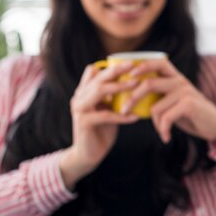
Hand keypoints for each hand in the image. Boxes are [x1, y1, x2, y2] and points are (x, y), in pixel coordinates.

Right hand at [60, 62, 139, 188]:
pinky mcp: (83, 123)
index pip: (94, 71)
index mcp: (83, 92)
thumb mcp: (108, 109)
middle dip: (117, 71)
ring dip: (120, 87)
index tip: (130, 60)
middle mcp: (79, 97)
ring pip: (100, 92)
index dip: (111, 65)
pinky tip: (135, 117)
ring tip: (137, 85)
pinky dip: (121, 116)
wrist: (88, 154)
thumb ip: (113, 96)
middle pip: (98, 79)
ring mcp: (79, 109)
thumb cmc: (102, 129)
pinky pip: (105, 116)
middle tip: (134, 65)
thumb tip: (132, 80)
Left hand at [120, 59, 215, 142]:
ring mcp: (184, 92)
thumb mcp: (174, 101)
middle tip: (123, 110)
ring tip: (161, 131)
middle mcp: (179, 81)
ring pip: (156, 106)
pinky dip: (163, 130)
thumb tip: (132, 98)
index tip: (126, 75)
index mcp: (175, 77)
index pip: (157, 62)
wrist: (214, 125)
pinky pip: (166, 117)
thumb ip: (159, 95)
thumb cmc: (190, 114)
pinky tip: (166, 137)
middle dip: (132, 97)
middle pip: (149, 83)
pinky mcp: (189, 104)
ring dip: (155, 123)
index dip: (141, 65)